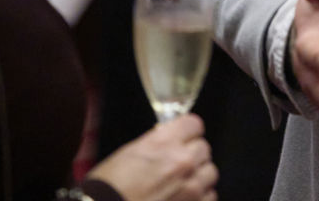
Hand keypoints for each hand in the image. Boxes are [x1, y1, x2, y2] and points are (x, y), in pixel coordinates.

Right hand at [88, 112, 216, 200]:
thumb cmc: (108, 189)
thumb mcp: (129, 153)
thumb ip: (156, 143)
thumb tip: (170, 140)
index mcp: (164, 143)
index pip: (194, 124)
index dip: (187, 131)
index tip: (183, 137)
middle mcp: (182, 162)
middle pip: (204, 148)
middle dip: (192, 154)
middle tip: (177, 164)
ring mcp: (191, 188)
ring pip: (210, 172)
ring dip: (198, 177)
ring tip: (180, 184)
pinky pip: (209, 196)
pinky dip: (199, 198)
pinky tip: (182, 199)